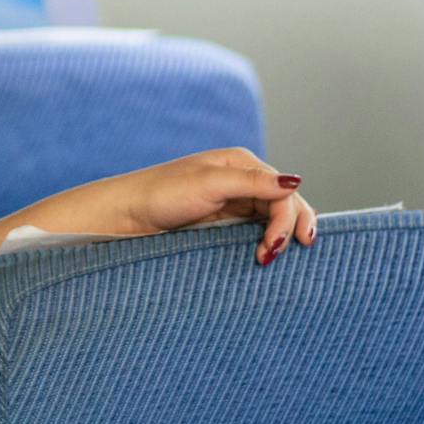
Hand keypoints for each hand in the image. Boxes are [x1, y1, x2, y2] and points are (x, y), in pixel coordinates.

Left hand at [108, 147, 317, 265]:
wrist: (128, 215)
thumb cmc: (162, 193)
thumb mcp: (208, 184)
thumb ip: (251, 182)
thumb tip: (296, 181)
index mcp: (241, 163)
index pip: (283, 191)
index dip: (287, 219)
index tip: (273, 245)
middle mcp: (242, 180)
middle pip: (285, 204)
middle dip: (290, 229)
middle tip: (273, 255)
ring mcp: (235, 202)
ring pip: (274, 219)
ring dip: (280, 238)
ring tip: (268, 259)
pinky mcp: (225, 222)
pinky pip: (257, 231)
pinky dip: (267, 242)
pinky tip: (267, 255)